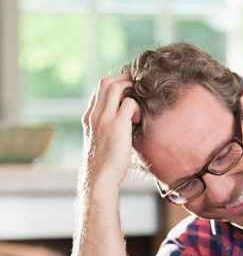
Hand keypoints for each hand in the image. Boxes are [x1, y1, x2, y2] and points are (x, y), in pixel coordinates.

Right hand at [81, 74, 140, 190]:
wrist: (99, 177)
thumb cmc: (105, 163)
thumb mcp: (102, 141)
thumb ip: (109, 128)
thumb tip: (127, 122)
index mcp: (89, 117)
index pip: (99, 90)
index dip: (114, 84)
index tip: (128, 88)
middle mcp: (94, 114)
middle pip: (105, 82)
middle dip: (123, 78)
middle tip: (138, 85)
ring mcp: (104, 118)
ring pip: (115, 86)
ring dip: (131, 87)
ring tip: (141, 98)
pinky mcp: (117, 125)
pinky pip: (130, 103)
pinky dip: (138, 106)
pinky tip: (139, 119)